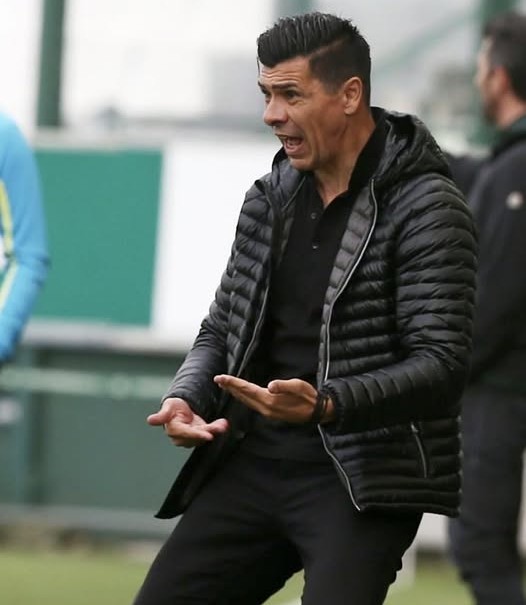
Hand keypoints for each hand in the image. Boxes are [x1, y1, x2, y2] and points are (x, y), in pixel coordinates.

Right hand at [147, 397, 227, 447]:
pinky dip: (217, 427)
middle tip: (221, 427)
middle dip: (210, 432)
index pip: (186, 434)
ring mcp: (192, 436)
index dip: (197, 435)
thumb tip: (150, 420)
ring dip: (215, 430)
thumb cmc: (172, 407)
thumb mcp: (167, 407)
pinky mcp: (200, 433)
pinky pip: (209, 431)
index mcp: (174, 430)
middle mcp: (183, 437)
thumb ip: (161, 415)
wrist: (179, 409)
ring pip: (205, 434)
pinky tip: (223, 423)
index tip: (208, 435)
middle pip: (198, 436)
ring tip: (223, 424)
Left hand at [213, 375, 333, 423]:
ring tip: (225, 385)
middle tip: (218, 379)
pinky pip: (252, 404)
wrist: (316, 411)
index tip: (221, 378)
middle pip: (243, 396)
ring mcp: (267, 412)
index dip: (233, 383)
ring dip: (235, 393)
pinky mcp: (270, 413)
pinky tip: (241, 394)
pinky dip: (243, 397)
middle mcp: (266, 408)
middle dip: (230, 387)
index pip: (247, 390)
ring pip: (246, 401)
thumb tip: (270, 385)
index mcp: (270, 400)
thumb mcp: (299, 387)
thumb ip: (284, 386)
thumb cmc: (308, 396)